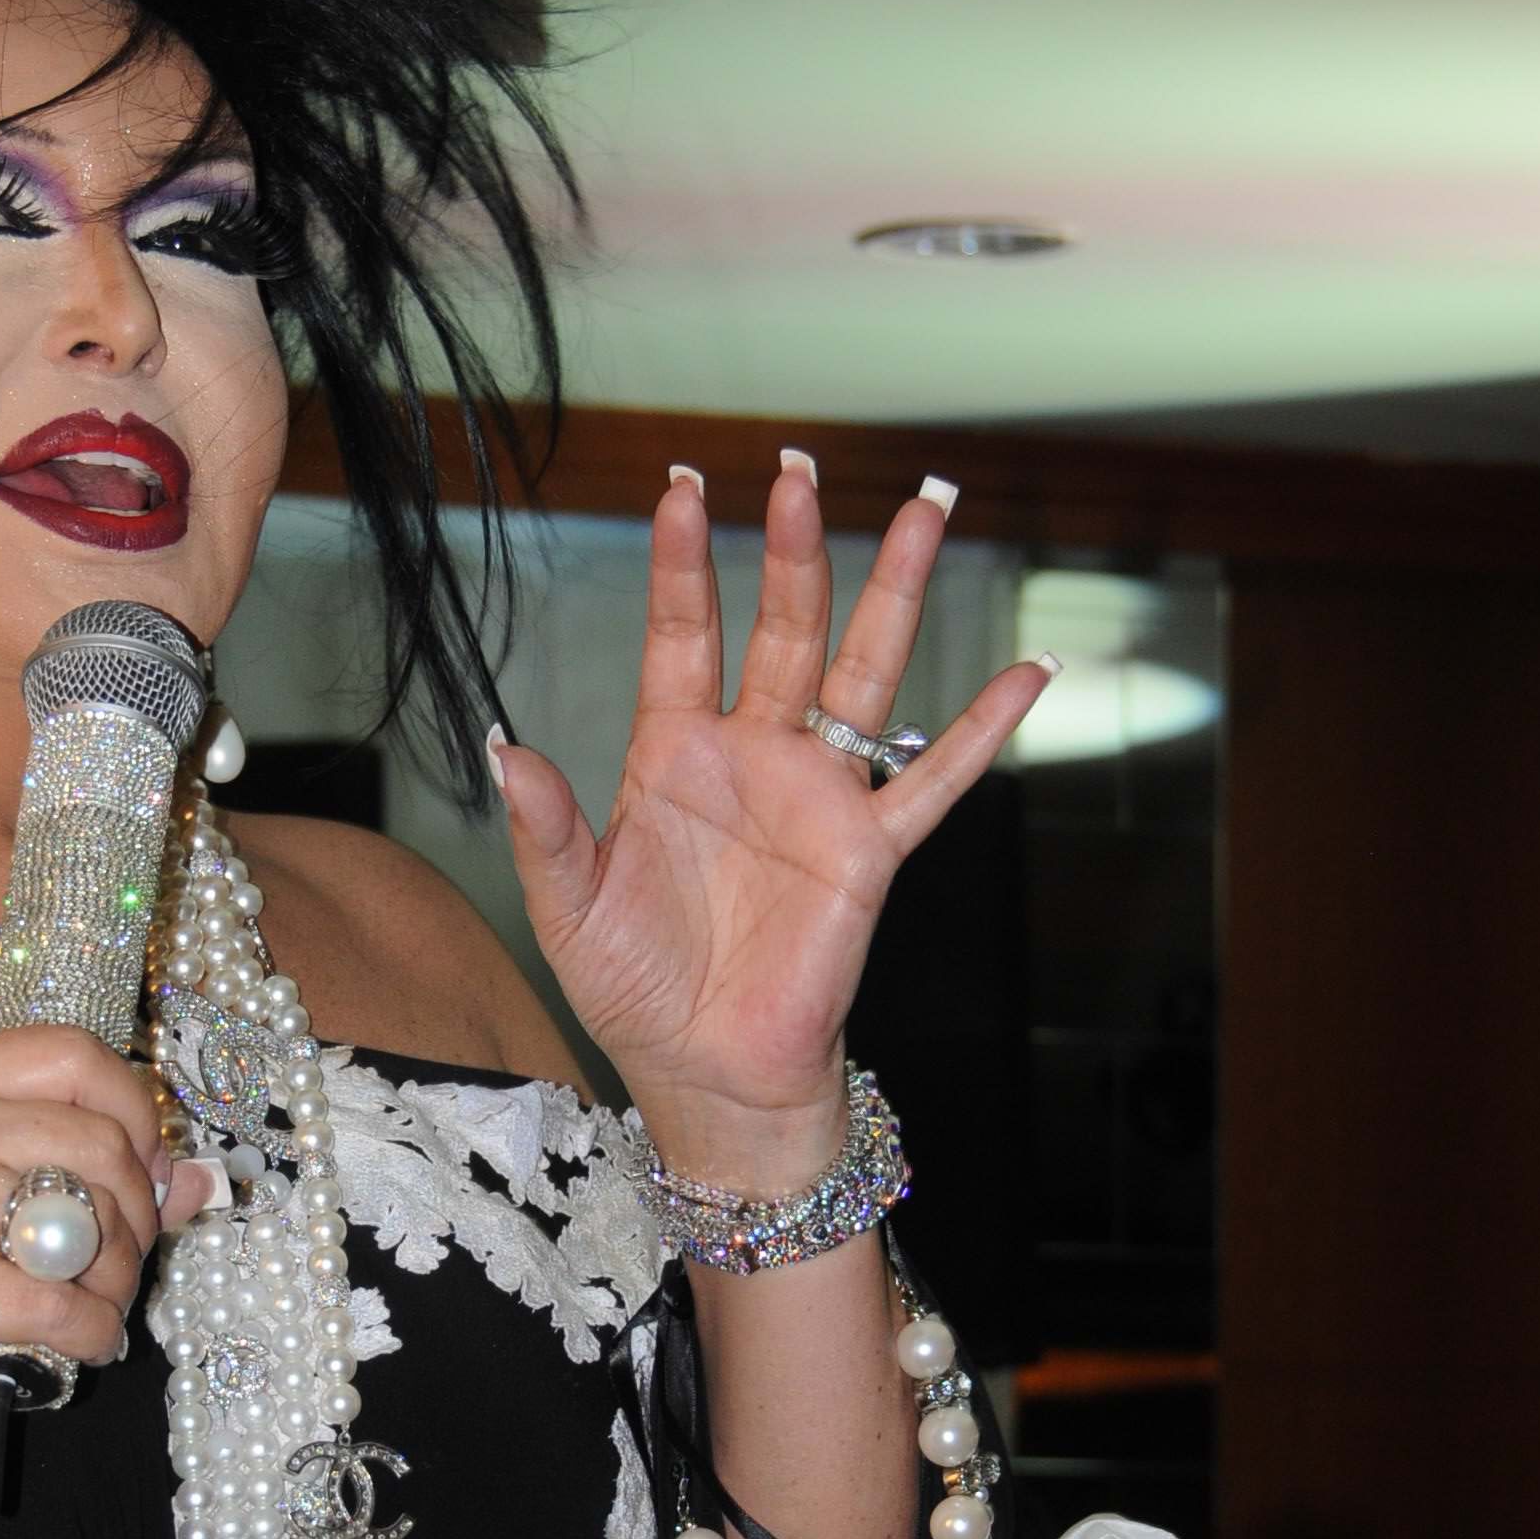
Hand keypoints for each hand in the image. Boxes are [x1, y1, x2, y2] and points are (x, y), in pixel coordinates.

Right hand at [0, 1028, 210, 1466]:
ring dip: (118, 1282)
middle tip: (119, 1261)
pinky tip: (79, 1348)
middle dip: (137, 1214)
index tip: (143, 1168)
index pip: (74, 1056)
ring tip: (96, 1309)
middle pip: (98, 1143)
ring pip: (93, 1225)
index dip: (135, 1112)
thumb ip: (62, 1167)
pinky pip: (66, 1306)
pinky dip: (93, 1336)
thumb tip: (199, 1177)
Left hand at [489, 456, 1050, 1181]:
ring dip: (895, 591)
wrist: (706, 1070)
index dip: (683, 565)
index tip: (681, 489)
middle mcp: (754, 755)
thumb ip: (549, 828)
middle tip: (798, 467)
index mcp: (673, 754)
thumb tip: (510, 752)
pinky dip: (982, 729)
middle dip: (794, 548)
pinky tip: (1029, 674)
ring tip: (927, 506)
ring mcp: (818, 795)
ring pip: (865, 671)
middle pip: (785, 627)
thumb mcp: (569, 907)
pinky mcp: (869, 852)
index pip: (683, 636)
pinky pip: (935, 780)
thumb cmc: (636, 986)